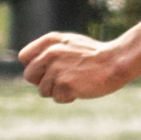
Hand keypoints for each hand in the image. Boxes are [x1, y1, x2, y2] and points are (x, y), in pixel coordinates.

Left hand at [19, 30, 137, 103]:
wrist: (115, 62)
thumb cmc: (95, 55)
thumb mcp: (70, 43)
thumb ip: (49, 50)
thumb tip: (29, 63)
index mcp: (50, 41)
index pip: (24, 57)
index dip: (34, 66)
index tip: (47, 69)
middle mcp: (50, 54)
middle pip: (29, 76)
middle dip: (43, 81)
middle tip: (62, 79)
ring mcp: (56, 69)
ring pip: (43, 90)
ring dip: (57, 91)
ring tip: (75, 81)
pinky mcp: (64, 84)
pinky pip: (57, 98)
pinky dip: (68, 97)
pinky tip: (81, 88)